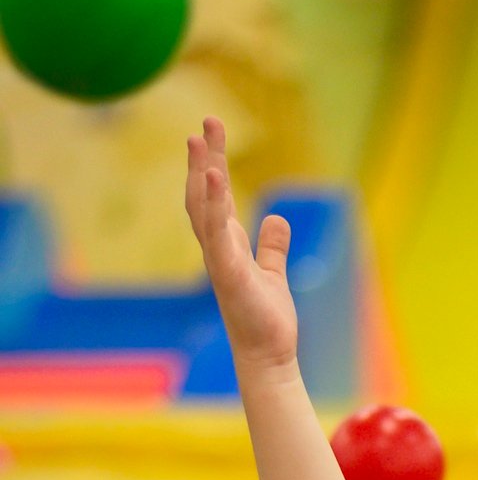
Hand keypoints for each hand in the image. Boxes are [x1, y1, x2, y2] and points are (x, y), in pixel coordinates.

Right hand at [185, 116, 297, 372]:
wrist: (268, 356)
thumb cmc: (266, 320)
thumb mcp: (273, 273)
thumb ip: (271, 246)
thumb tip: (275, 218)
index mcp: (228, 246)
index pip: (216, 198)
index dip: (211, 166)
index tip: (207, 136)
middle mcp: (218, 249)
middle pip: (205, 195)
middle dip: (204, 158)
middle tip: (205, 122)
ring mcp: (220, 261)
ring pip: (204, 209)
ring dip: (202, 174)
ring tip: (201, 141)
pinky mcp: (229, 274)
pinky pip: (218, 234)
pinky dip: (213, 206)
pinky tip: (213, 179)